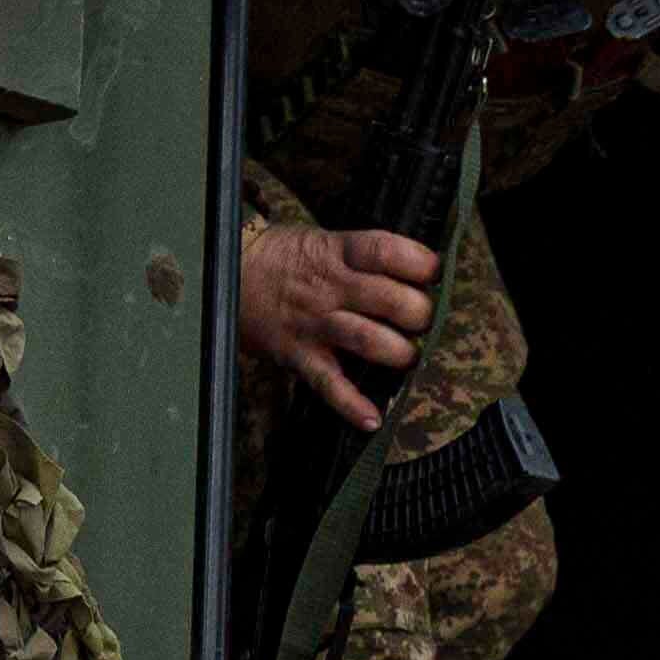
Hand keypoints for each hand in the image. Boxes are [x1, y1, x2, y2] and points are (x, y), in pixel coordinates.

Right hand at [238, 218, 442, 428]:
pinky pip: (329, 384)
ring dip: (399, 353)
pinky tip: (372, 419)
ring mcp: (315, 323)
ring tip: (406, 356)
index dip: (421, 264)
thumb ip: (364, 257)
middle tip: (421, 320)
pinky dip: (352, 405)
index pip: (388, 251)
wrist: (227, 275)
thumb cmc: (285, 258)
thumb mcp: (324, 240)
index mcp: (338, 253)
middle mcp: (330, 287)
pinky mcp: (299, 355)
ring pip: (369, 340)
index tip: (432, 273)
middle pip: (391, 300)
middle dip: (419, 314)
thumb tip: (416, 274)